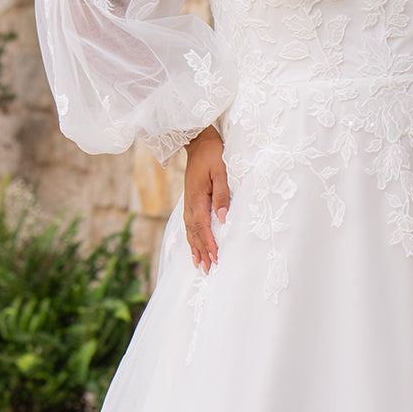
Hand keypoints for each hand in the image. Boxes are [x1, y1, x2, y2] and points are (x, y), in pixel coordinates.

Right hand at [183, 126, 229, 271]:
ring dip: (194, 247)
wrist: (198, 141)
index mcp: (198, 198)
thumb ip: (223, 194)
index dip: (210, 244)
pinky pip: (188, 223)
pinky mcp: (189, 199)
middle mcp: (190, 203)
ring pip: (190, 230)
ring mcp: (188, 202)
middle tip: (207, 270)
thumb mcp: (222, 171)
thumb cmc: (213, 154)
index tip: (216, 258)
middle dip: (201, 251)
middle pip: (195, 233)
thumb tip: (224, 218)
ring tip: (198, 264)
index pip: (204, 227)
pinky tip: (193, 244)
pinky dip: (191, 236)